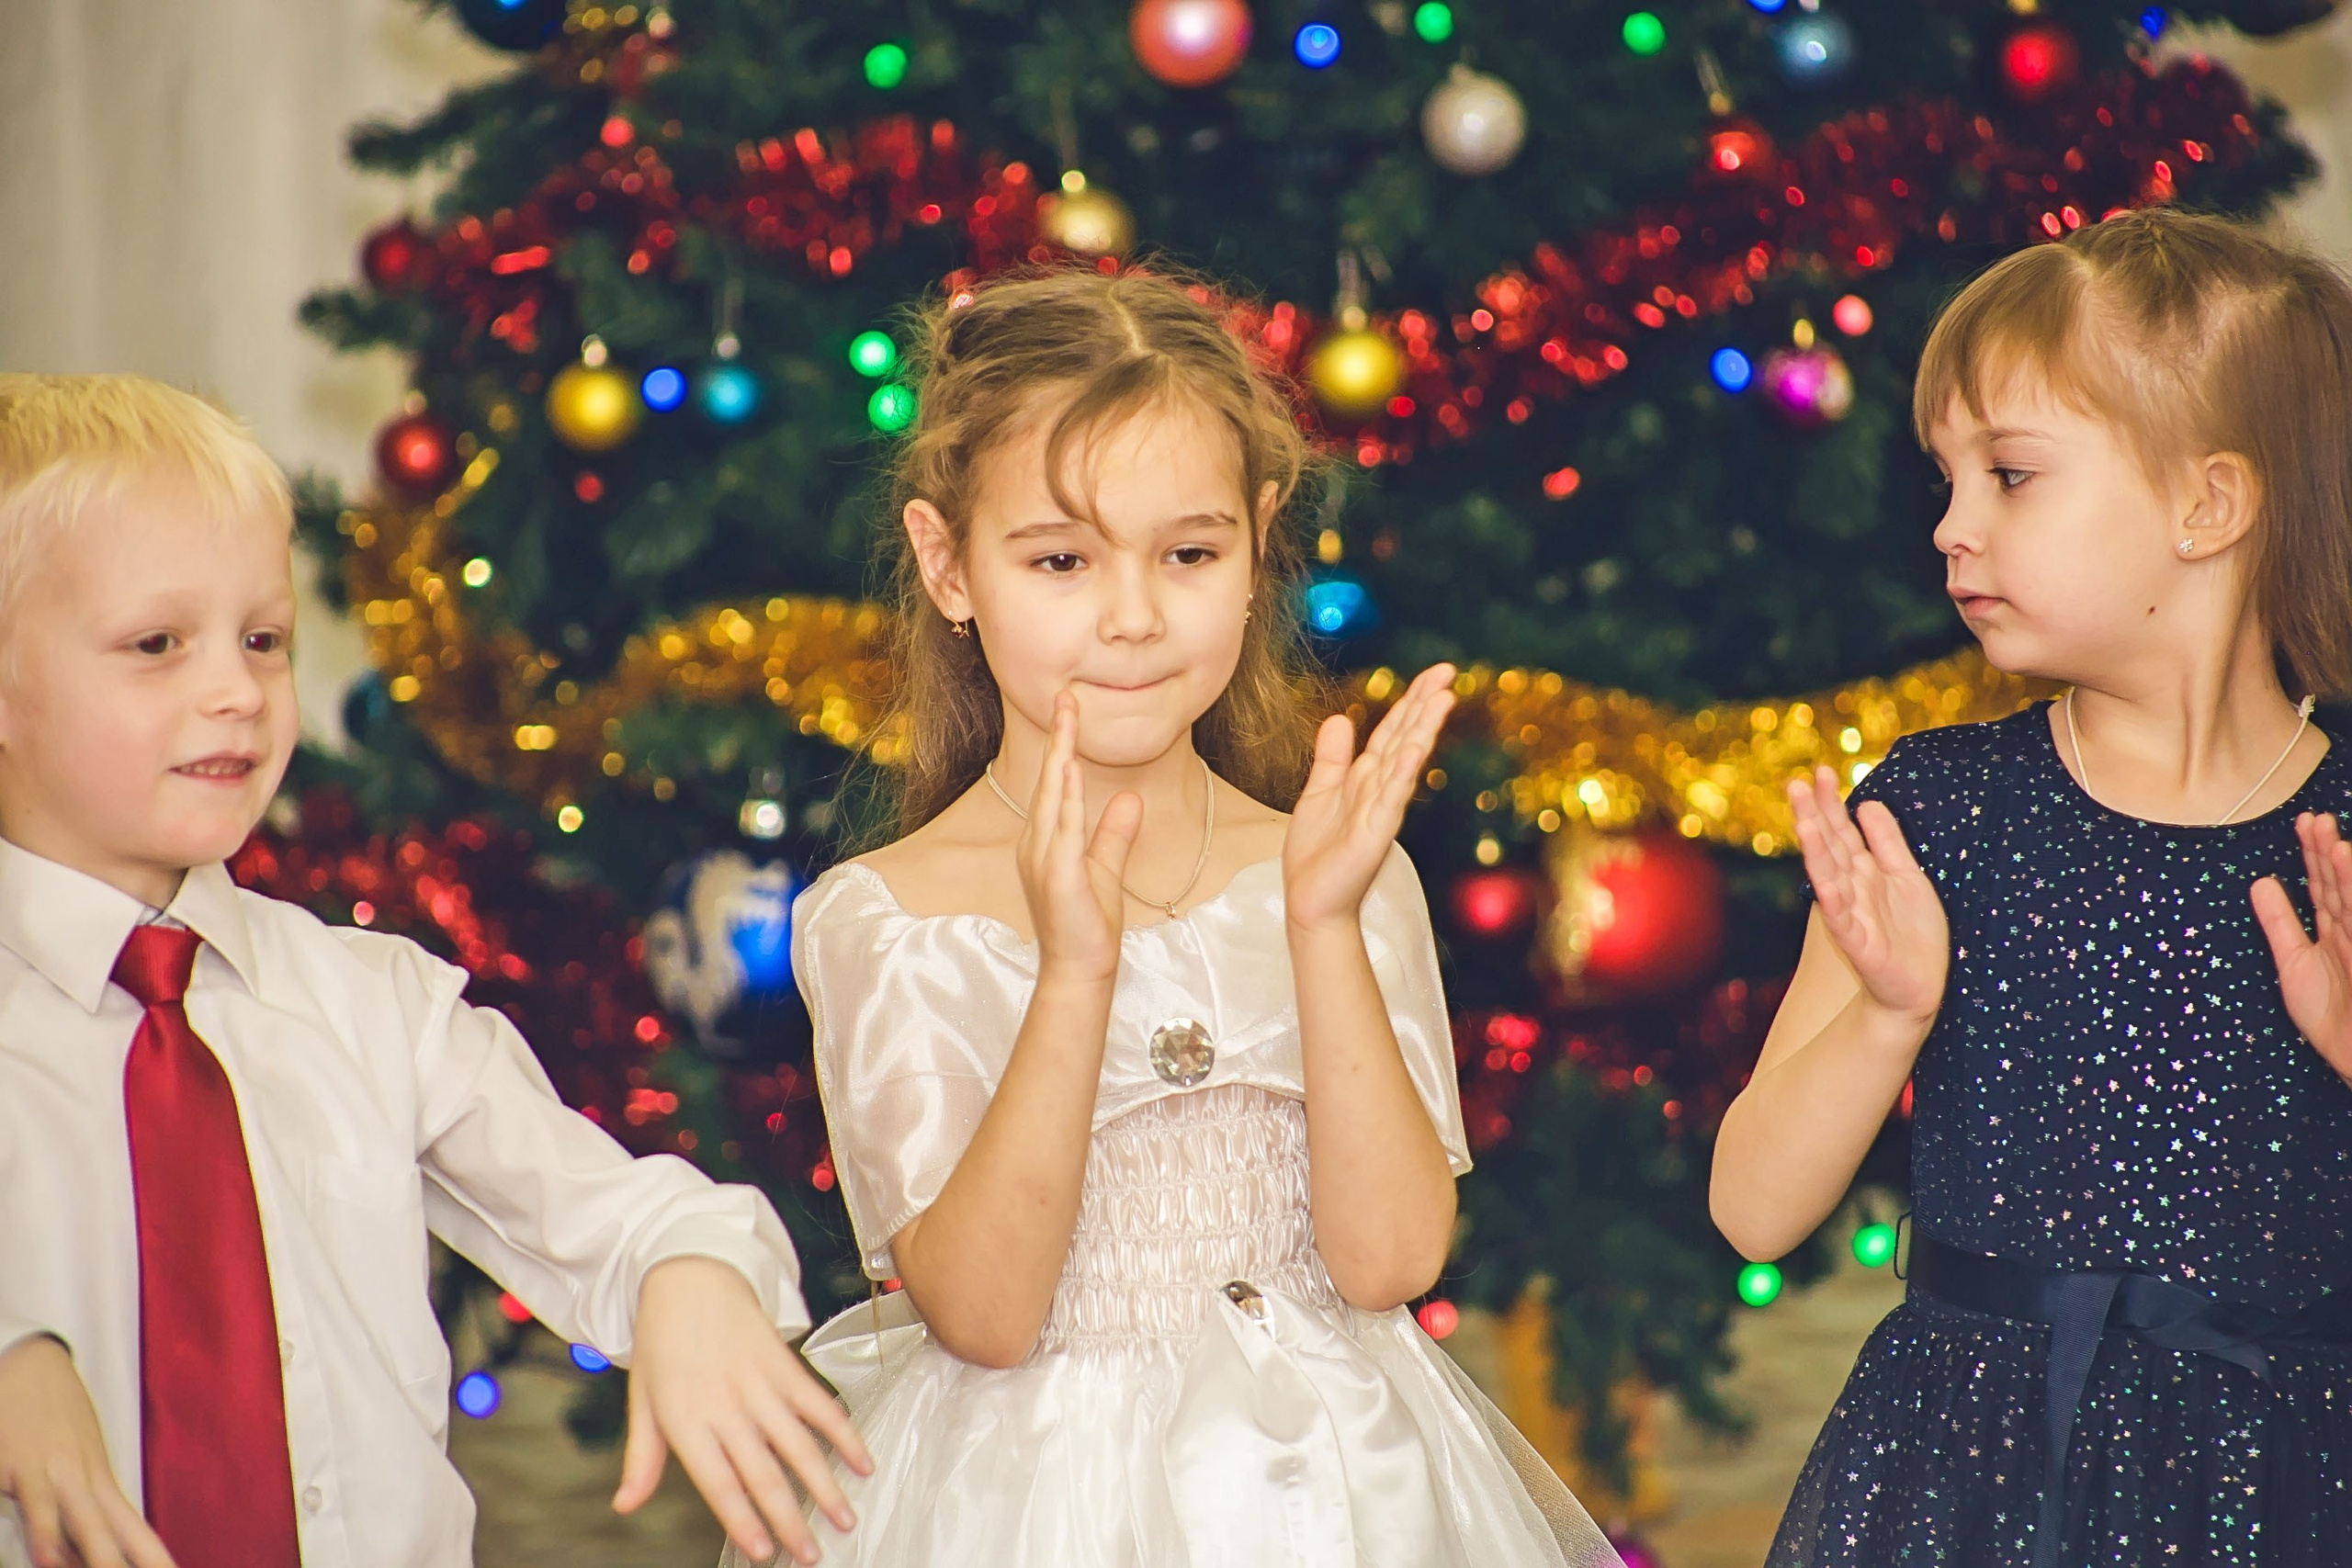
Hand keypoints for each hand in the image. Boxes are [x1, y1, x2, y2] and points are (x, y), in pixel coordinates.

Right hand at [0, 1334, 176, 1567]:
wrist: (29, 1362)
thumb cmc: (52, 1414)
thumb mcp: (77, 1455)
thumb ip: (82, 1500)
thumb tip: (80, 1548)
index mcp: (100, 1479)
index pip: (134, 1528)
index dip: (154, 1557)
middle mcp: (82, 1480)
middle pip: (110, 1533)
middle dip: (126, 1566)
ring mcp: (50, 1474)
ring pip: (78, 1522)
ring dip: (92, 1557)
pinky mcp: (16, 1467)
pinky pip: (32, 1506)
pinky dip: (40, 1532)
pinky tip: (45, 1560)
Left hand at [615, 1257, 873, 1565]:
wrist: (691, 1277)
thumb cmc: (663, 1342)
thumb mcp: (642, 1401)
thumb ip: (642, 1457)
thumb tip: (626, 1504)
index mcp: (687, 1420)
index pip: (719, 1483)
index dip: (742, 1521)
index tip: (762, 1552)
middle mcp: (727, 1407)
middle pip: (764, 1474)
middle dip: (791, 1520)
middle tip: (810, 1555)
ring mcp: (761, 1386)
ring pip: (799, 1446)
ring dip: (825, 1487)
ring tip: (843, 1520)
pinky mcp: (786, 1366)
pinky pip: (821, 1406)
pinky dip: (845, 1435)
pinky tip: (862, 1462)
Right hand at [1016, 691, 1141, 983]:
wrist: (1079, 972)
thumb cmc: (1088, 926)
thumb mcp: (1106, 869)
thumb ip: (1114, 833)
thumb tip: (1128, 797)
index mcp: (1044, 842)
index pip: (1053, 785)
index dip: (1061, 746)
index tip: (1071, 710)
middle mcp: (1036, 845)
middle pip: (1047, 781)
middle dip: (1057, 737)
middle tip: (1066, 696)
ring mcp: (1043, 861)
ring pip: (1051, 797)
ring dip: (1058, 756)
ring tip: (1068, 718)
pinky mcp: (1059, 877)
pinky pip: (1063, 830)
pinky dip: (1065, 798)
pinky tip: (1067, 770)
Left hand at [1283, 663, 1455, 932]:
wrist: (1311, 903)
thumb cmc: (1317, 855)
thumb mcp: (1319, 793)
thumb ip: (1332, 758)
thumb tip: (1339, 718)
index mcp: (1366, 778)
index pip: (1393, 730)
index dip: (1411, 700)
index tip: (1434, 673)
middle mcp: (1379, 790)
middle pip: (1405, 738)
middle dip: (1425, 705)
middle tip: (1447, 673)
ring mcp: (1381, 810)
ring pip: (1405, 761)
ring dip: (1422, 730)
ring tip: (1441, 699)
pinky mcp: (1375, 833)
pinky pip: (1391, 797)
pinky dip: (1403, 772)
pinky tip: (1415, 749)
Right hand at [1787, 765, 1948, 1024]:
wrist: (1918, 989)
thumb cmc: (1912, 935)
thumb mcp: (1907, 876)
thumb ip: (1887, 841)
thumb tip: (1865, 802)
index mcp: (1863, 872)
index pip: (1841, 831)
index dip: (1831, 803)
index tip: (1822, 771)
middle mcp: (1852, 889)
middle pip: (1829, 846)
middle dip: (1814, 816)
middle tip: (1798, 783)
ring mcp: (1852, 915)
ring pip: (1829, 877)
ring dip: (1816, 851)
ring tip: (1804, 822)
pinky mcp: (1859, 943)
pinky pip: (1842, 918)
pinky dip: (1832, 898)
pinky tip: (1824, 880)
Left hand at [2252, 811, 2351, 1082]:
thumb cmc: (2332, 1017)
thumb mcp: (2295, 962)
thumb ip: (2279, 922)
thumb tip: (2261, 882)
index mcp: (2336, 931)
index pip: (2324, 885)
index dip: (2314, 855)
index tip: (2304, 823)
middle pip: (2339, 885)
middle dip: (2327, 852)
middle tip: (2314, 818)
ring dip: (2343, 871)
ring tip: (2331, 840)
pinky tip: (2346, 866)